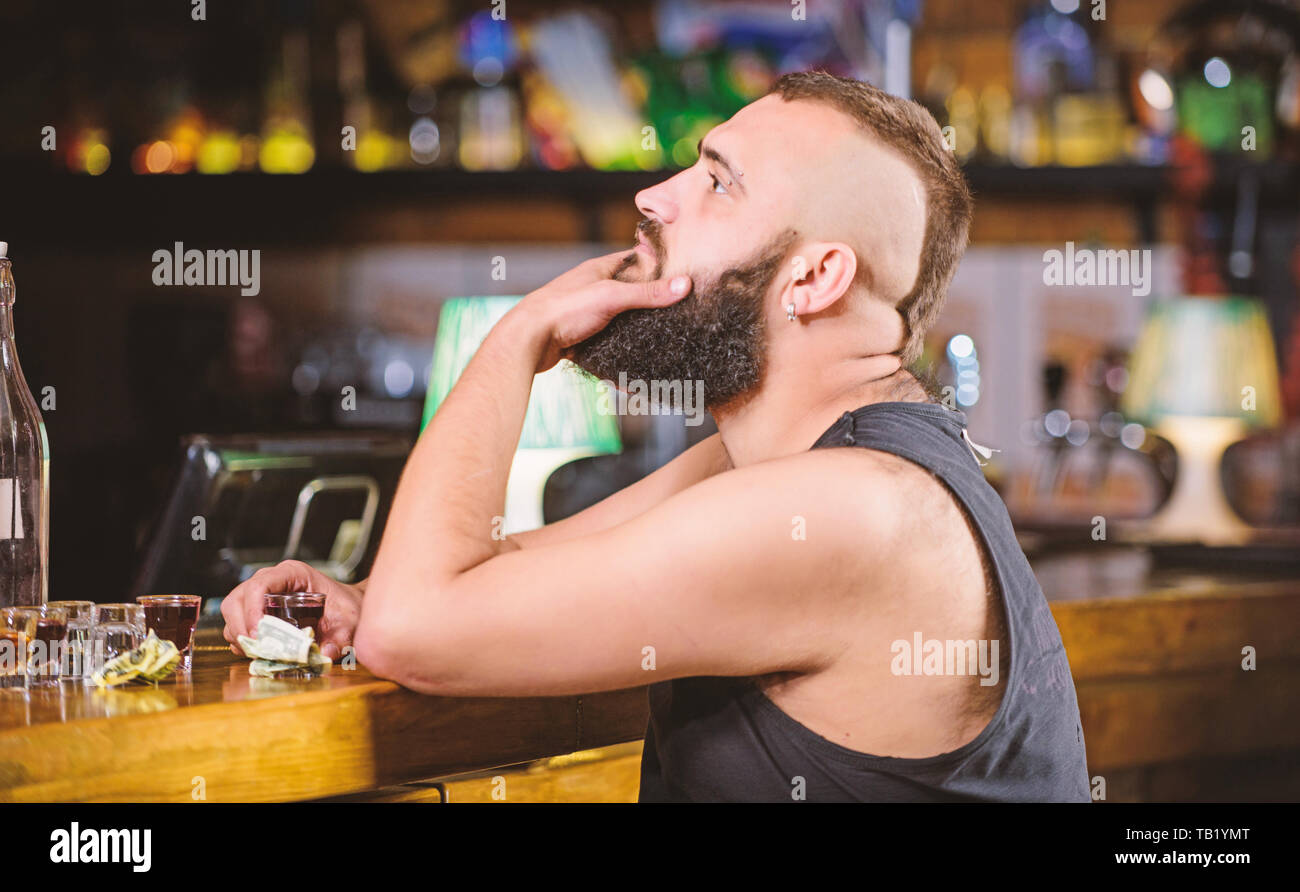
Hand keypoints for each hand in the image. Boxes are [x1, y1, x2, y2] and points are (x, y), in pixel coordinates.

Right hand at [220, 560, 363, 660]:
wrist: (348, 609)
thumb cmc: (346, 607)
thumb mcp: (348, 621)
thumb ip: (341, 638)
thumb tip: (325, 653)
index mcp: (292, 574)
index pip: (259, 585)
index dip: (252, 610)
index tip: (258, 634)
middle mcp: (272, 581)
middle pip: (237, 599)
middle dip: (241, 625)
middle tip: (255, 647)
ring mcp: (261, 596)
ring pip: (232, 612)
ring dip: (239, 634)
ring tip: (258, 651)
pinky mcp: (257, 611)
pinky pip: (237, 624)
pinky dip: (241, 640)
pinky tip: (258, 650)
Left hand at [513, 251, 691, 373]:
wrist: (527, 341)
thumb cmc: (562, 309)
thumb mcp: (610, 296)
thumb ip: (647, 293)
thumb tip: (684, 285)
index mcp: (599, 270)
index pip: (635, 261)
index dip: (657, 266)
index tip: (681, 276)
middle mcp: (594, 291)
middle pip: (631, 297)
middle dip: (652, 309)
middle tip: (678, 319)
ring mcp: (587, 317)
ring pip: (621, 326)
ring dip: (638, 340)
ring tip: (662, 351)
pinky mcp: (581, 341)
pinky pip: (608, 351)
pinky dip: (620, 362)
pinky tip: (634, 377)